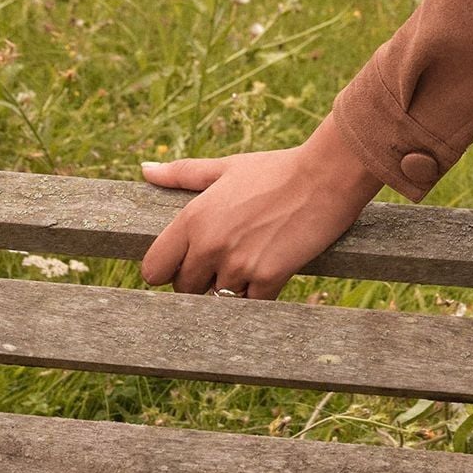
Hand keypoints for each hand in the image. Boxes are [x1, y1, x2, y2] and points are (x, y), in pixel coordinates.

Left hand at [140, 118, 382, 298]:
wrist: (327, 175)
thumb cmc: (275, 169)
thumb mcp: (227, 167)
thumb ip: (182, 173)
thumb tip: (145, 169)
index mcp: (193, 218)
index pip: (153, 270)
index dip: (169, 269)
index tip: (187, 262)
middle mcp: (210, 245)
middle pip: (184, 290)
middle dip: (202, 279)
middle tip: (228, 257)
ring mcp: (238, 264)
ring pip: (217, 299)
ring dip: (233, 287)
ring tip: (253, 258)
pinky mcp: (268, 278)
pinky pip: (250, 305)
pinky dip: (258, 294)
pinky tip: (270, 270)